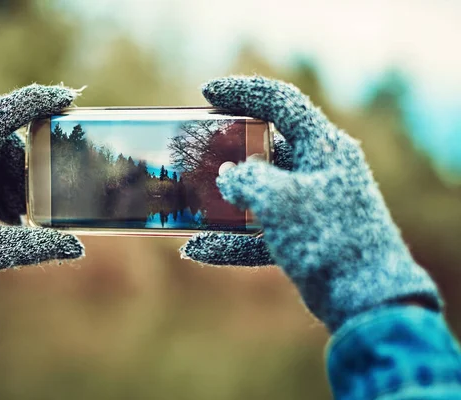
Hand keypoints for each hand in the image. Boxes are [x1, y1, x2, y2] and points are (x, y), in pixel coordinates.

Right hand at [181, 76, 440, 330]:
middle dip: (226, 151)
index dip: (243, 92)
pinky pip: (258, 233)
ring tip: (187, 198)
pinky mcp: (301, 238)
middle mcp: (317, 170)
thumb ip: (245, 179)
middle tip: (194, 149)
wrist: (363, 299)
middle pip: (265, 149)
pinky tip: (196, 249)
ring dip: (222, 199)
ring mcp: (309, 206)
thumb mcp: (277, 197)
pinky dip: (230, 241)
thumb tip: (227, 177)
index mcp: (323, 146)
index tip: (206, 92)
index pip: (281, 103)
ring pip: (258, 192)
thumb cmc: (324, 236)